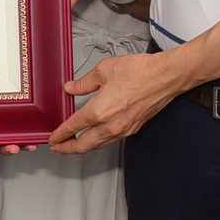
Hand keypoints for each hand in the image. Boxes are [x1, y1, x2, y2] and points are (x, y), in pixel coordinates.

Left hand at [48, 50, 183, 155]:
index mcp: (99, 111)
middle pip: (84, 146)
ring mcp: (123, 129)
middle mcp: (110, 125)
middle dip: (68, 149)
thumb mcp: (104, 70)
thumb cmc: (141, 71)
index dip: (59, 135)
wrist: (166, 76)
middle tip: (58, 148)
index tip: (53, 138)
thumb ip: (84, 82)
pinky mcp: (133, 128)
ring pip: (98, 145)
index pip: (73, 128)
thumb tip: (72, 88)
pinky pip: (111, 140)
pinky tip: (96, 135)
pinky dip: (99, 141)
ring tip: (74, 144)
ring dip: (84, 147)